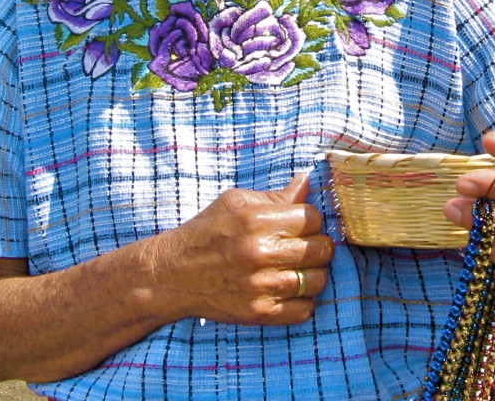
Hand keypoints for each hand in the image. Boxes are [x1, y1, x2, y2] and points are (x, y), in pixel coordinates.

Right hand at [152, 173, 333, 325]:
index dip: (311, 219)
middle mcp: (260, 254)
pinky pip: (304, 310)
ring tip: (301, 267)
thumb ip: (275, 196)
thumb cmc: (206, 232)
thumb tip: (307, 181)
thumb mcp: (235, 202)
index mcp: (256, 221)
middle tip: (305, 244)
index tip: (301, 224)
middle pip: (320, 249)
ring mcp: (261, 287)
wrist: (173, 273)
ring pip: (318, 280)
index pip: (312, 218)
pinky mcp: (259, 313)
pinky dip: (304, 300)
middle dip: (318, 244)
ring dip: (314, 272)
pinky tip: (291, 289)